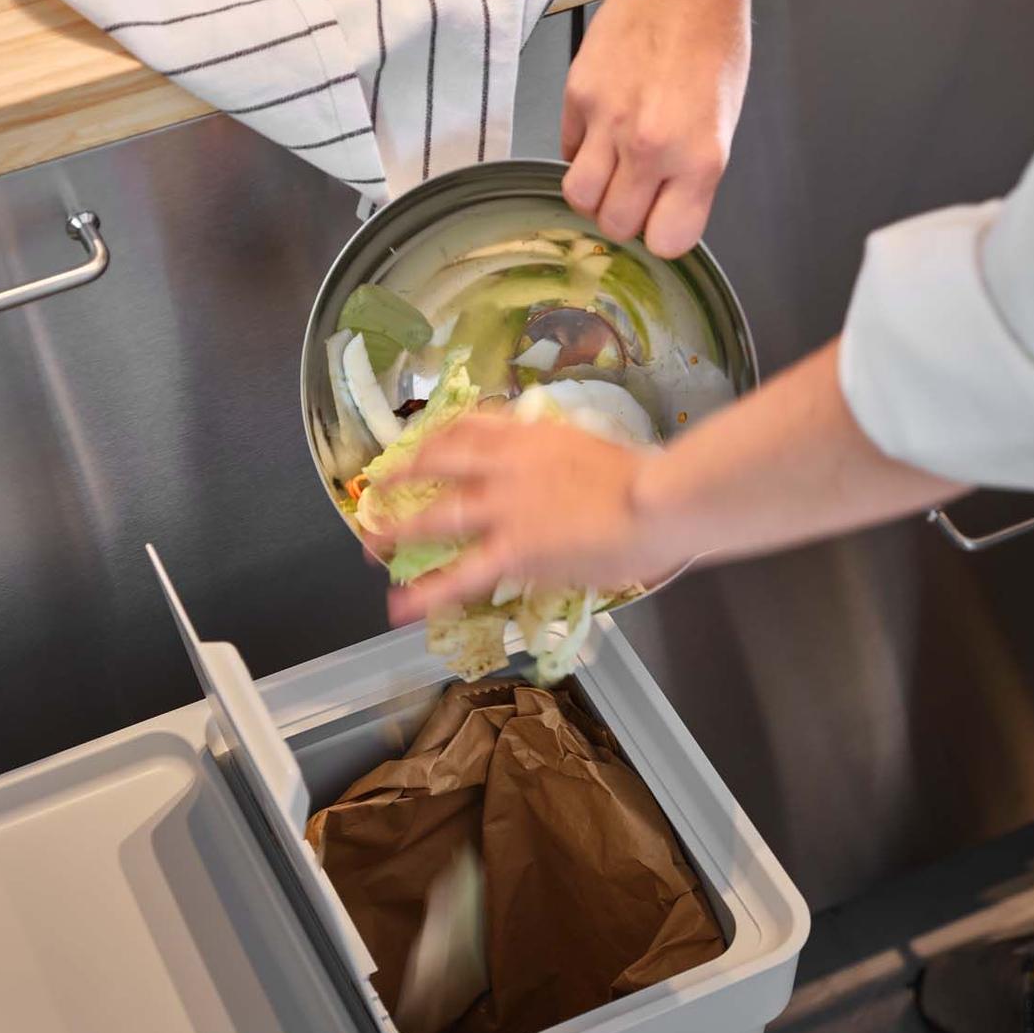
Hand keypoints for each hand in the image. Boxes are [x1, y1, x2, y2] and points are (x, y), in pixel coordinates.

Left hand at [381, 342, 968, 624]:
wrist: (664, 497)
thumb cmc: (653, 476)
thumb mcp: (604, 447)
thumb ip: (573, 456)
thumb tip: (570, 468)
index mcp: (532, 435)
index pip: (468, 427)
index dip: (435, 440)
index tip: (419, 448)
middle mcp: (507, 464)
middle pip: (437, 465)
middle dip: (402, 481)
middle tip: (378, 493)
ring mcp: (504, 506)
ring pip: (434, 516)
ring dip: (397, 529)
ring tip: (369, 543)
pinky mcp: (512, 550)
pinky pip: (456, 574)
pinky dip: (423, 590)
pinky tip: (398, 605)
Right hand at [561, 0, 750, 257]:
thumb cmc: (714, 44)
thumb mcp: (724, 121)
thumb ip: (691, 172)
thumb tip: (661, 207)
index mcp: (700, 159)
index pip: (666, 242)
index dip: (662, 233)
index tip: (662, 217)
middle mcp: (652, 147)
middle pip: (616, 226)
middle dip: (624, 216)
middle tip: (634, 191)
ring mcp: (609, 122)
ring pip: (579, 198)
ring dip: (594, 193)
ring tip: (610, 170)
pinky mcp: (577, 96)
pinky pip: (568, 151)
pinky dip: (582, 152)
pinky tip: (601, 130)